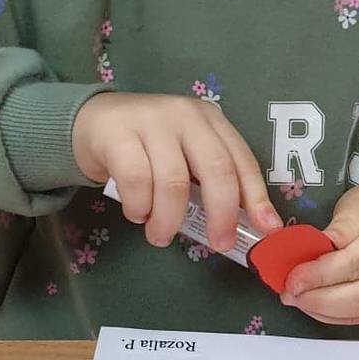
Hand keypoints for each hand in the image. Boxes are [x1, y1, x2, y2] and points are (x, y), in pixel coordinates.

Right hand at [72, 94, 280, 251]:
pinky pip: (136, 181)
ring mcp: (151, 121)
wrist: (91, 122)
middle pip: (216, 169)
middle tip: (217, 243)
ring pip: (173, 181)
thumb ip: (206, 182)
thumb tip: (235, 227)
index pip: (241, 160)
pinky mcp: (118, 134)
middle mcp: (186, 115)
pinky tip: (137, 213)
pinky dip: (139, 207)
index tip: (266, 229)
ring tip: (159, 234)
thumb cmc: (147, 147)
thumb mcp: (184, 156)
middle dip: (221, 213)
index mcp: (210, 121)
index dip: (256, 197)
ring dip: (169, 219)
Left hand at [283, 179, 358, 325]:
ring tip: (292, 296)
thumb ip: (340, 228)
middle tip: (287, 292)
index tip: (292, 278)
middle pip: (356, 299)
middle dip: (316, 300)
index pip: (354, 265)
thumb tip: (316, 250)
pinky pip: (356, 318)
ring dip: (319, 310)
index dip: (320, 275)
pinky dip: (328, 315)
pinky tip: (309, 302)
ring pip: (354, 314)